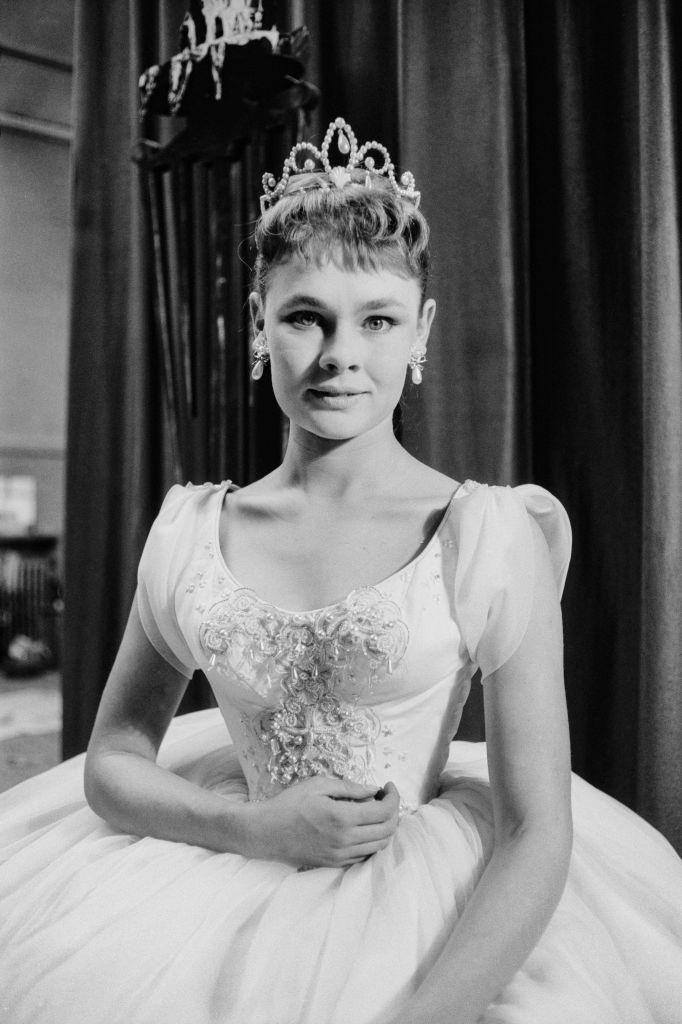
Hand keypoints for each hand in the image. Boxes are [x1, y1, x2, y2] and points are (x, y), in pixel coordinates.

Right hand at [241, 777, 399, 867]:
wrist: (265, 832)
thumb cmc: (289, 803)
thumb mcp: (318, 785)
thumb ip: (350, 788)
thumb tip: (374, 790)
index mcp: (342, 818)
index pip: (384, 812)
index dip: (393, 797)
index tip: (388, 785)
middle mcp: (345, 841)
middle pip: (387, 831)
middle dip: (393, 811)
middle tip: (386, 797)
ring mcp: (340, 856)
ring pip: (379, 846)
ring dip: (385, 827)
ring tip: (377, 810)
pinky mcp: (334, 864)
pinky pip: (365, 855)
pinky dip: (372, 840)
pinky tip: (364, 826)